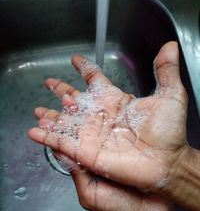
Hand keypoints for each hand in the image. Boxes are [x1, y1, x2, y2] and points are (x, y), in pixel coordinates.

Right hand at [29, 41, 187, 191]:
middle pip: (75, 101)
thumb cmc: (170, 133)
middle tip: (50, 84)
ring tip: (38, 113)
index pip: (95, 80)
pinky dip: (48, 138)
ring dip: (51, 117)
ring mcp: (92, 134)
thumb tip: (169, 47)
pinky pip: (62, 143)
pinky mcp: (87, 152)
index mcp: (115, 101)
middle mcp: (100, 116)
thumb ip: (166, 70)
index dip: (84, 69)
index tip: (75, 61)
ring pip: (65, 122)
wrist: (166, 162)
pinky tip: (35, 132)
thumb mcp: (171, 96)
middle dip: (61, 91)